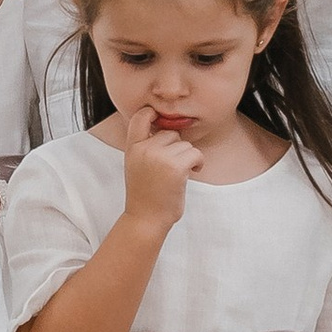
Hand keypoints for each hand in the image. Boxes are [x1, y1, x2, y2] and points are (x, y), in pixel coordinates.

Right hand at [119, 121, 197, 238]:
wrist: (146, 219)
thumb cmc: (145, 195)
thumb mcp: (136, 165)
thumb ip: (146, 147)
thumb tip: (168, 131)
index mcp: (132, 147)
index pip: (140, 117)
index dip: (151, 113)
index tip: (158, 118)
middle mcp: (144, 148)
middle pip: (171, 133)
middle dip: (176, 148)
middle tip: (171, 168)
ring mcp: (160, 156)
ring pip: (185, 144)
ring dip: (188, 157)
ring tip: (179, 174)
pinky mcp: (176, 166)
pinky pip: (195, 153)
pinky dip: (198, 163)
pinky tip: (193, 173)